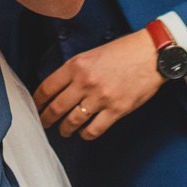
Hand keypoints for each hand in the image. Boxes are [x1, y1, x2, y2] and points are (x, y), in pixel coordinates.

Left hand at [34, 30, 165, 141]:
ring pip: (72, 121)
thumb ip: (75, 71)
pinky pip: (94, 130)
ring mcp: (101, 97)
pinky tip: (84, 132)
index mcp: (76, 65)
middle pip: (56, 108)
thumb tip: (59, 89)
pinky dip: (85, 134)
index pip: (47, 88)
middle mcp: (85, 81)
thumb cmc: (123, 52)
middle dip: (46, 119)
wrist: (151, 54)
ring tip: (64, 130)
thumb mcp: (92, 54)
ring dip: (65, 129)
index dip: (37, 101)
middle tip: (43, 124)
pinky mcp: (116, 110)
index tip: (35, 108)